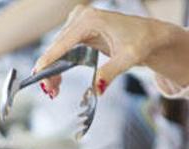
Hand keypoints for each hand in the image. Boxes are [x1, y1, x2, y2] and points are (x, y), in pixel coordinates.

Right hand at [33, 6, 188, 96]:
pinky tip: (57, 81)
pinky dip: (60, 65)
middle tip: (49, 92)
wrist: (150, 36)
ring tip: (53, 91)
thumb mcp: (128, 59)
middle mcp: (81, 17)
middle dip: (50, 70)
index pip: (63, 42)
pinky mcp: (80, 30)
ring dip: (54, 70)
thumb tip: (96, 89)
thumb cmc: (142, 43)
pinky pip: (64, 49)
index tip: (38, 74)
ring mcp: (79, 22)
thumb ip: (110, 73)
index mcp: (90, 20)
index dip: (49, 59)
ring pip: (59, 49)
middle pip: (58, 47)